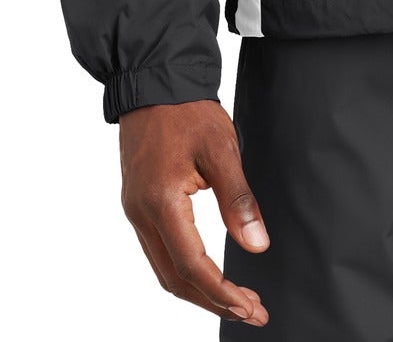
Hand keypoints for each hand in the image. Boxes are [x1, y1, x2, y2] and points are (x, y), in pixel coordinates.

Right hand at [119, 99, 270, 325]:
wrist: (155, 81)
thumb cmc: (187, 110)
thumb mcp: (222, 149)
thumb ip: (238, 200)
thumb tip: (257, 245)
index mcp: (161, 203)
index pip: (192, 266)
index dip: (222, 293)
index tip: (250, 307)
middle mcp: (141, 214)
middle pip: (174, 278)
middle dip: (213, 301)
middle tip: (251, 311)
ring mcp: (136, 210)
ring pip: (164, 269)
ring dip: (199, 290)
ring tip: (236, 298)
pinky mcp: (138, 203)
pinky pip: (158, 250)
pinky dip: (184, 270)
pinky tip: (207, 272)